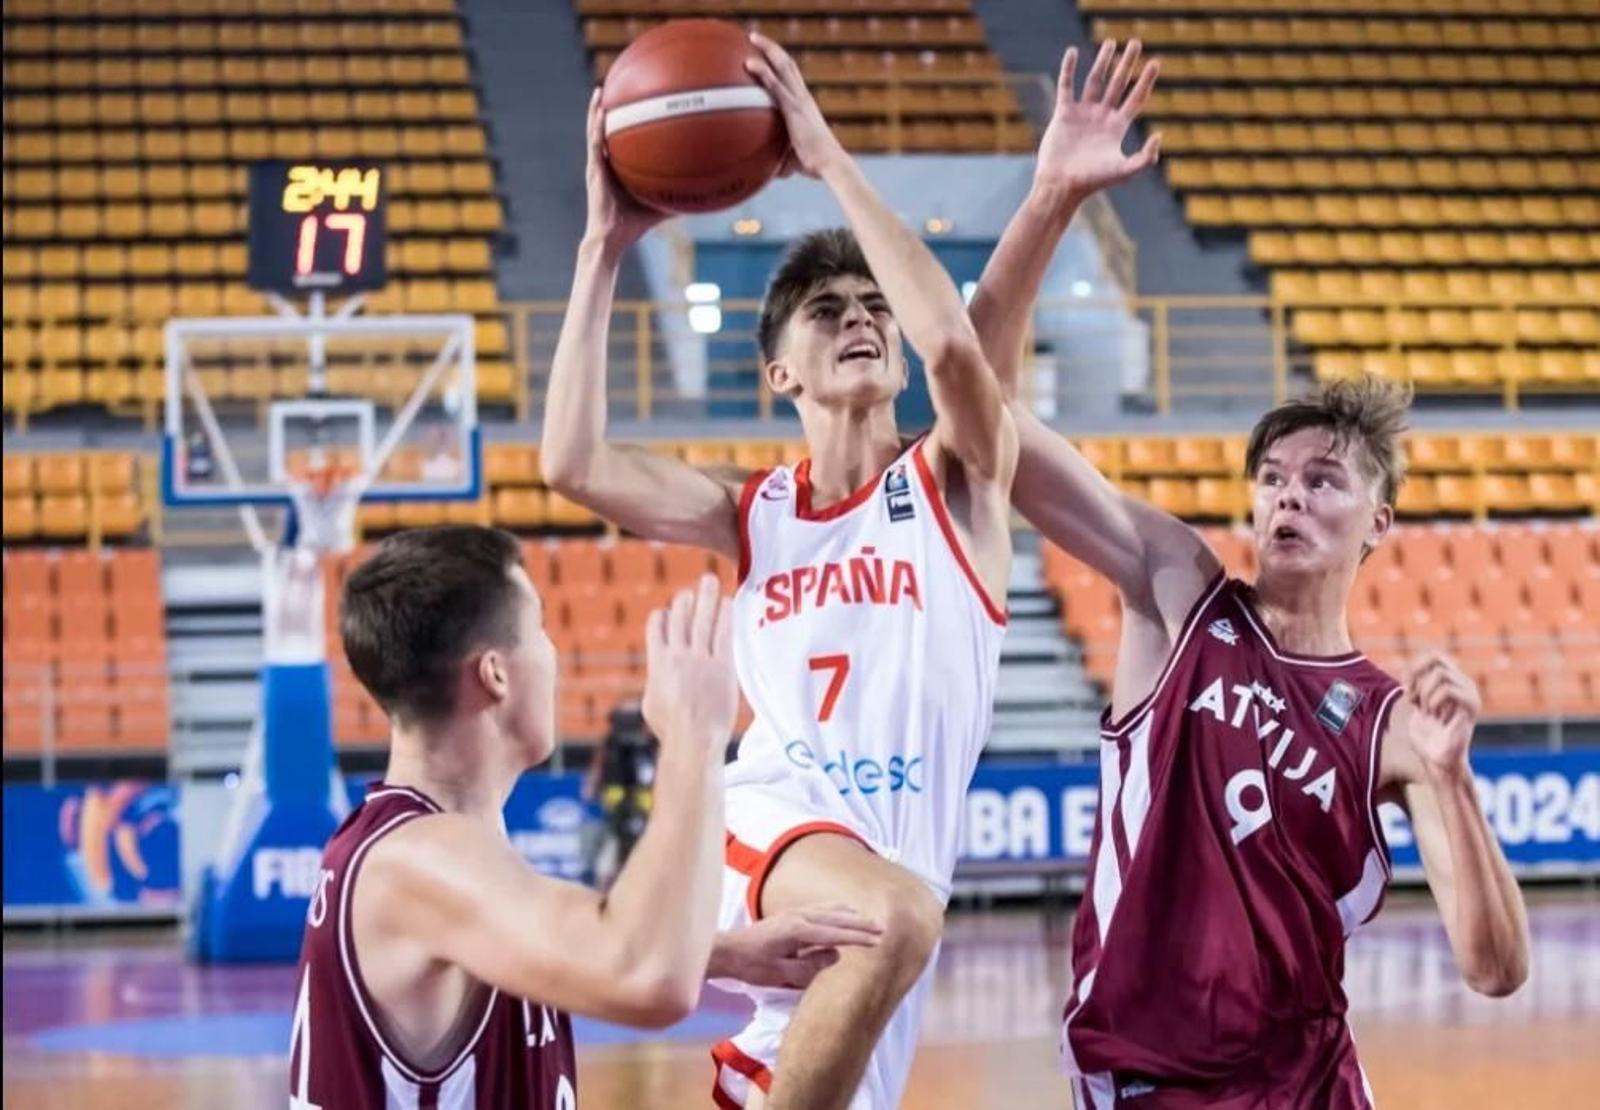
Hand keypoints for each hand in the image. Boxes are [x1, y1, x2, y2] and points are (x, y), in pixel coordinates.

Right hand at [584, 87, 668, 248]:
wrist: (612, 239)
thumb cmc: (633, 226)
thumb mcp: (660, 206)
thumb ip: (677, 196)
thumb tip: (702, 193)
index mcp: (617, 168)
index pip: (620, 139)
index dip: (623, 120)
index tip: (633, 100)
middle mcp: (604, 163)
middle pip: (605, 129)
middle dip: (609, 108)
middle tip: (615, 84)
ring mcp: (596, 166)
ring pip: (594, 132)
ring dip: (595, 111)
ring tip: (600, 90)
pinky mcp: (593, 173)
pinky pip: (595, 146)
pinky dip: (596, 128)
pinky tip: (601, 113)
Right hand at [641, 575, 737, 754]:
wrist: (693, 740)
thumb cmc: (670, 728)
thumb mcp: (651, 704)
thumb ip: (655, 682)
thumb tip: (655, 679)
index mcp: (657, 663)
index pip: (657, 628)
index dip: (663, 616)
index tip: (669, 611)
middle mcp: (677, 656)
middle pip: (680, 617)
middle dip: (686, 599)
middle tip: (692, 587)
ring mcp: (700, 659)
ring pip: (702, 619)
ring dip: (706, 597)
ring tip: (709, 580)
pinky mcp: (722, 666)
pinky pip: (723, 634)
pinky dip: (724, 615)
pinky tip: (727, 602)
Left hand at [714, 904, 883, 988]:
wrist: (728, 951)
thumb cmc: (752, 966)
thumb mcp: (781, 973)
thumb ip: (810, 966)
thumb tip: (835, 954)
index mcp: (797, 931)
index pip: (835, 933)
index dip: (858, 937)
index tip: (878, 942)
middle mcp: (798, 916)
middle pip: (837, 917)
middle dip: (861, 923)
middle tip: (883, 928)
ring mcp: (794, 912)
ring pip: (830, 909)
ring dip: (851, 914)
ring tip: (869, 920)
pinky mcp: (790, 915)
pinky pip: (821, 909)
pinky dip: (838, 910)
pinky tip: (843, 913)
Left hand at [744, 32, 845, 178]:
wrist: (830, 165)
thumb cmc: (814, 165)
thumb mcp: (793, 157)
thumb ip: (779, 158)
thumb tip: (766, 171)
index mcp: (805, 104)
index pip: (793, 76)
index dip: (780, 62)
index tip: (766, 52)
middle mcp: (803, 97)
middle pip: (788, 64)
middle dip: (772, 48)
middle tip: (755, 37)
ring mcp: (799, 101)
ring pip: (784, 66)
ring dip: (768, 49)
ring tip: (752, 37)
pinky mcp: (794, 109)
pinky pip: (776, 86)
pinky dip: (763, 72)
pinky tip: (749, 63)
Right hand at [1033, 39, 1160, 209]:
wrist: (1061, 185)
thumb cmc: (1093, 182)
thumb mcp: (1124, 171)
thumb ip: (1145, 158)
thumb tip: (1159, 136)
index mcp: (1117, 128)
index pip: (1136, 98)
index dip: (1146, 81)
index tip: (1156, 62)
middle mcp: (1102, 117)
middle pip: (1118, 84)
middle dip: (1127, 64)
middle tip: (1135, 43)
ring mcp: (1082, 114)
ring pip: (1095, 81)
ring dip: (1102, 62)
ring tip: (1110, 42)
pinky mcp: (1063, 114)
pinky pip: (1066, 86)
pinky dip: (1069, 69)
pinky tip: (1073, 52)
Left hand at [1403, 653, 1480, 780]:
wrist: (1437, 760)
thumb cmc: (1426, 735)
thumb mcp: (1417, 704)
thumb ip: (1417, 685)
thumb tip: (1408, 669)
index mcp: (1453, 682)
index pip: (1433, 656)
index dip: (1414, 666)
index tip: (1405, 688)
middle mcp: (1465, 684)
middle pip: (1436, 658)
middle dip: (1416, 676)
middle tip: (1411, 698)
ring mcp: (1470, 694)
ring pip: (1440, 673)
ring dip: (1424, 692)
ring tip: (1425, 711)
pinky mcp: (1471, 707)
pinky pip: (1447, 690)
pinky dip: (1432, 701)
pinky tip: (1433, 716)